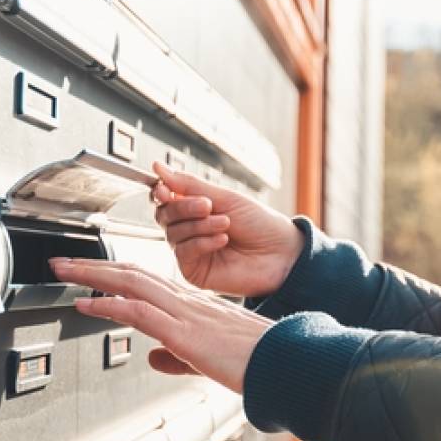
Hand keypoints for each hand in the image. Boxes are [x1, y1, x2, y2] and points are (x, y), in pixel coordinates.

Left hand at [51, 257, 269, 392]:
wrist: (285, 362)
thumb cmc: (258, 361)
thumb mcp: (209, 359)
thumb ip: (177, 357)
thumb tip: (151, 358)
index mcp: (195, 307)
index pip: (148, 281)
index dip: (116, 273)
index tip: (91, 272)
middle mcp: (188, 302)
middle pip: (134, 273)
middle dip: (94, 266)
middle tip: (63, 262)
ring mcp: (186, 314)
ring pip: (132, 283)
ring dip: (93, 275)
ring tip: (64, 271)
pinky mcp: (185, 332)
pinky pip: (140, 312)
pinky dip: (109, 305)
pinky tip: (86, 303)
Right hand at [150, 162, 302, 297]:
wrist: (281, 252)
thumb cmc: (259, 223)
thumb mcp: (225, 198)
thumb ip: (189, 185)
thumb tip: (158, 168)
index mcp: (195, 209)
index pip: (165, 199)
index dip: (161, 192)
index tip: (164, 189)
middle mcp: (189, 230)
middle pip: (164, 215)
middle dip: (184, 207)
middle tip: (208, 205)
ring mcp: (190, 251)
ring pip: (173, 233)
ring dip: (200, 225)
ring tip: (225, 224)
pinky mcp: (194, 271)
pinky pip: (183, 252)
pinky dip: (202, 242)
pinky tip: (223, 240)